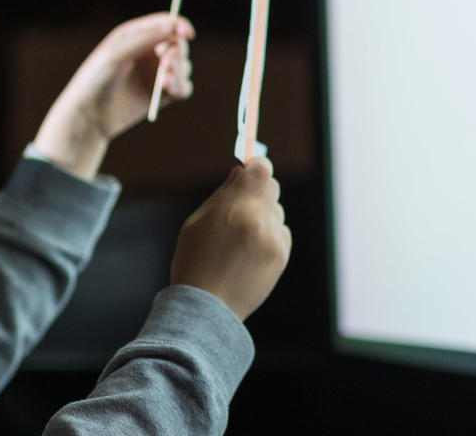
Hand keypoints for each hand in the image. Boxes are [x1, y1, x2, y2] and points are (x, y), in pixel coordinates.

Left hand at [34, 13, 195, 178]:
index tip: (187, 34)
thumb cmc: (96, 79)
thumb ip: (145, 37)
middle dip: (177, 54)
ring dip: (179, 72)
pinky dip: (180, 87)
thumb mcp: (117, 53)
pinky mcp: (161, 96)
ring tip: (164, 82)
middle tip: (166, 65)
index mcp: (136, 35)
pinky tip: (168, 90)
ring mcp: (155, 74)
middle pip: (178, 45)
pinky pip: (183, 88)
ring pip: (184, 67)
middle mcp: (148, 53)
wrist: (88, 116)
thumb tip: (174, 24)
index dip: (179, 26)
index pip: (166, 23)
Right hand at [170, 158, 291, 320]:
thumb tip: (240, 172)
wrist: (206, 308)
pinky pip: (282, 233)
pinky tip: (249, 252)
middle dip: (257, 192)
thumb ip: (222, 194)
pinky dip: (269, 236)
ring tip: (239, 239)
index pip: (262, 169)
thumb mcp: (197, 222)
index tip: (249, 171)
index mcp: (236, 207)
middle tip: (239, 206)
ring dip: (263, 216)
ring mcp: (273, 240)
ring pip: (277, 212)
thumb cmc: (194, 263)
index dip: (255, 167)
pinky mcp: (281, 257)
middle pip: (272, 188)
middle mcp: (260, 220)